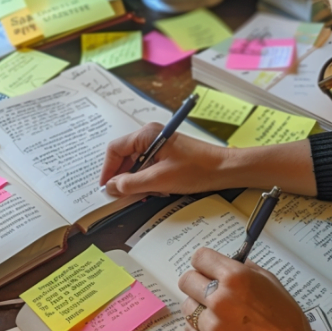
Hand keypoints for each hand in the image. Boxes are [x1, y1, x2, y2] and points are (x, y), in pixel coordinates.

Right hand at [100, 123, 229, 196]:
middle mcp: (152, 137)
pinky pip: (151, 168)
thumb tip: (111, 187)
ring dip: (140, 182)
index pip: (115, 149)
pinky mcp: (169, 156)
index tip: (106, 187)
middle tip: (126, 195)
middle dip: (126, 178)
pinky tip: (161, 190)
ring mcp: (161, 146)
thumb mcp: (159, 180)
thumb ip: (131, 184)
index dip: (108, 170)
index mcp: (147, 135)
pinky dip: (151, 181)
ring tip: (150, 193)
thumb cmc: (197, 170)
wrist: (225, 170)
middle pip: (126, 158)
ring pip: (139, 166)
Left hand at [178, 248, 322, 330]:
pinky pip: (190, 330)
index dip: (204, 263)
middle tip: (210, 291)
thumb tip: (234, 262)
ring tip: (217, 316)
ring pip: (187, 306)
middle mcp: (219, 298)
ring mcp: (210, 325)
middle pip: (186, 280)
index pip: (200, 257)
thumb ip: (250, 270)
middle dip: (197, 283)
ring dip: (198, 308)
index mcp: (237, 278)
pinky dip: (200, 330)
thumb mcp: (275, 287)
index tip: (208, 269)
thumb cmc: (288, 325)